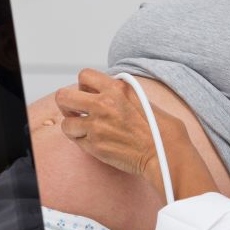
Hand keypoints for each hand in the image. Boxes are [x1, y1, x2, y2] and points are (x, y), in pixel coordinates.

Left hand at [55, 69, 181, 183]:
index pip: (84, 76)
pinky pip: (76, 141)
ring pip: (66, 123)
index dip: (84, 85)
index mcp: (117, 88)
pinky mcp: (95, 146)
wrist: (166, 154)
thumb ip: (120, 92)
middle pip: (64, 97)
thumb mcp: (142, 97)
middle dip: (67, 104)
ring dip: (73, 125)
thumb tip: (106, 92)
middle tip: (75, 110)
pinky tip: (94, 141)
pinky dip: (82, 141)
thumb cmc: (161, 129)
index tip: (88, 94)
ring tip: (84, 129)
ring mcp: (96, 126)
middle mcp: (103, 105)